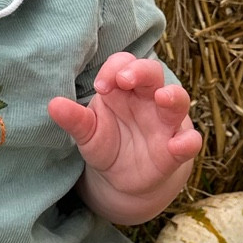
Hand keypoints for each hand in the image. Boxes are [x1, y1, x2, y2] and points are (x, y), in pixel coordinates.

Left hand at [49, 52, 202, 218]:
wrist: (123, 178)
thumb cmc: (108, 144)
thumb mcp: (88, 133)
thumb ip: (75, 120)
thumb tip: (53, 105)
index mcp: (124, 89)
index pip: (124, 64)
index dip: (114, 69)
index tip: (100, 86)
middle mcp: (148, 99)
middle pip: (152, 73)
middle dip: (141, 71)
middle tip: (125, 79)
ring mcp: (165, 123)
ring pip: (177, 100)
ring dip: (172, 96)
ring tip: (162, 97)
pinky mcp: (175, 149)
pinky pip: (189, 141)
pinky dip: (188, 141)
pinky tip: (179, 145)